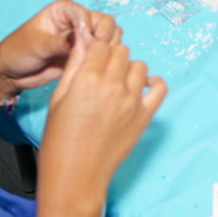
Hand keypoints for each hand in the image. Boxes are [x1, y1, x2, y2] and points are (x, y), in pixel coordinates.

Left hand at [0, 0, 120, 100]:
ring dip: (107, 48)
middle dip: (102, 38)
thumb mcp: (36, 44)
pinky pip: (104, 53)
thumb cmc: (17, 52)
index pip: (86, 14)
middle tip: (91, 54)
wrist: (11, 74)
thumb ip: (59, 41)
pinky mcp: (85, 54)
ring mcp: (82, 37)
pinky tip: (94, 67)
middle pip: (104, 22)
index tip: (84, 45)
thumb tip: (79, 39)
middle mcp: (76, 20)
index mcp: (64, 10)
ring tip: (92, 61)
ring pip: (109, 36)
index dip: (89, 29)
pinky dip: (105, 58)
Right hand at [35, 20, 166, 216]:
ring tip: (117, 84)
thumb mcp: (58, 99)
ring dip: (129, 69)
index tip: (91, 58)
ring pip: (139, 65)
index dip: (95, 49)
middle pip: (121, 51)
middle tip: (102, 73)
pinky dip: (152, 83)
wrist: (75, 177)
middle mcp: (113, 85)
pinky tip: (140, 89)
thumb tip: (82, 40)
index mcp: (87, 78)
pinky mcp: (144, 115)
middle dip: (111, 57)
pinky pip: (159, 87)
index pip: (101, 44)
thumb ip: (74, 67)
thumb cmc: (59, 142)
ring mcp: (132, 100)